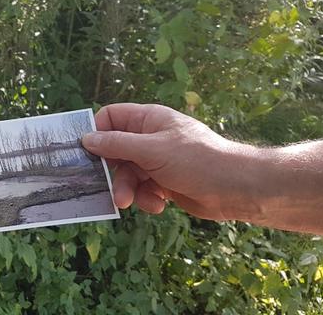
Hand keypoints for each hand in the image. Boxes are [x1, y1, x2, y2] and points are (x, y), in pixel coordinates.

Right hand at [81, 103, 262, 222]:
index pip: (112, 118)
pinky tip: (159, 204)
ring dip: (128, 189)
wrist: (236, 188)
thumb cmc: (196, 160)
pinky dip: (147, 198)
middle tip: (108, 186)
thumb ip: (117, 145)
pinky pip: (143, 189)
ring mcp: (158, 161)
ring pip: (128, 174)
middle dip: (113, 171)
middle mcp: (151, 138)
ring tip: (133, 202)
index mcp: (149, 120)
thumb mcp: (151, 150)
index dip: (97, 133)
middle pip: (116, 151)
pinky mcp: (165, 183)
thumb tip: (86, 139)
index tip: (86, 153)